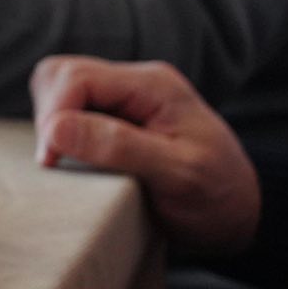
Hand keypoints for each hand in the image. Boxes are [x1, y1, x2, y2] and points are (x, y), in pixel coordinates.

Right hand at [31, 56, 260, 256]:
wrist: (239, 215)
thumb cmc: (217, 197)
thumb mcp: (178, 175)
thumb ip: (119, 147)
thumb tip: (54, 130)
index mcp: (153, 85)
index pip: (78, 77)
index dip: (53, 114)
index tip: (51, 161)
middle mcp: (134, 83)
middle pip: (60, 73)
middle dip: (47, 114)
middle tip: (55, 161)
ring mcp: (122, 99)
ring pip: (58, 88)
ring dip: (51, 122)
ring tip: (65, 161)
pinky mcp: (111, 118)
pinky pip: (68, 110)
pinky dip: (60, 132)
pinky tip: (74, 159)